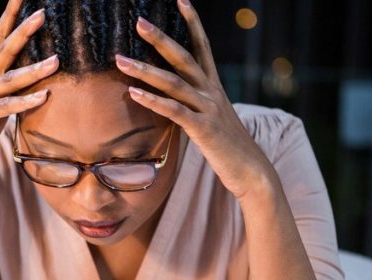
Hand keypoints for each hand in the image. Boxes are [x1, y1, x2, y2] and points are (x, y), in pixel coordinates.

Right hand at [0, 0, 58, 181]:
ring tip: (56, 61)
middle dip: (23, 30)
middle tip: (41, 13)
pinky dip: (25, 101)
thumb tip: (40, 86)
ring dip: (34, 70)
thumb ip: (13, 93)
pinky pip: (6, 107)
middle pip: (4, 49)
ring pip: (9, 79)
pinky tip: (43, 96)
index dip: (10, 17)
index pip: (0, 39)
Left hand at [115, 0, 273, 199]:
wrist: (251, 170)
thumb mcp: (211, 118)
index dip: (193, 22)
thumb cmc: (227, 145)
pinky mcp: (203, 129)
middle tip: (138, 21)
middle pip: (183, 58)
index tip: (181, 0)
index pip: (202, 46)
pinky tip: (133, 93)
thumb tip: (172, 97)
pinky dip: (152, 100)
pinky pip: (174, 111)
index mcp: (214, 86)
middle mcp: (211, 92)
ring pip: (173, 82)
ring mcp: (208, 109)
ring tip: (120, 60)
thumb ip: (194, 103)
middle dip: (161, 38)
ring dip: (144, 70)